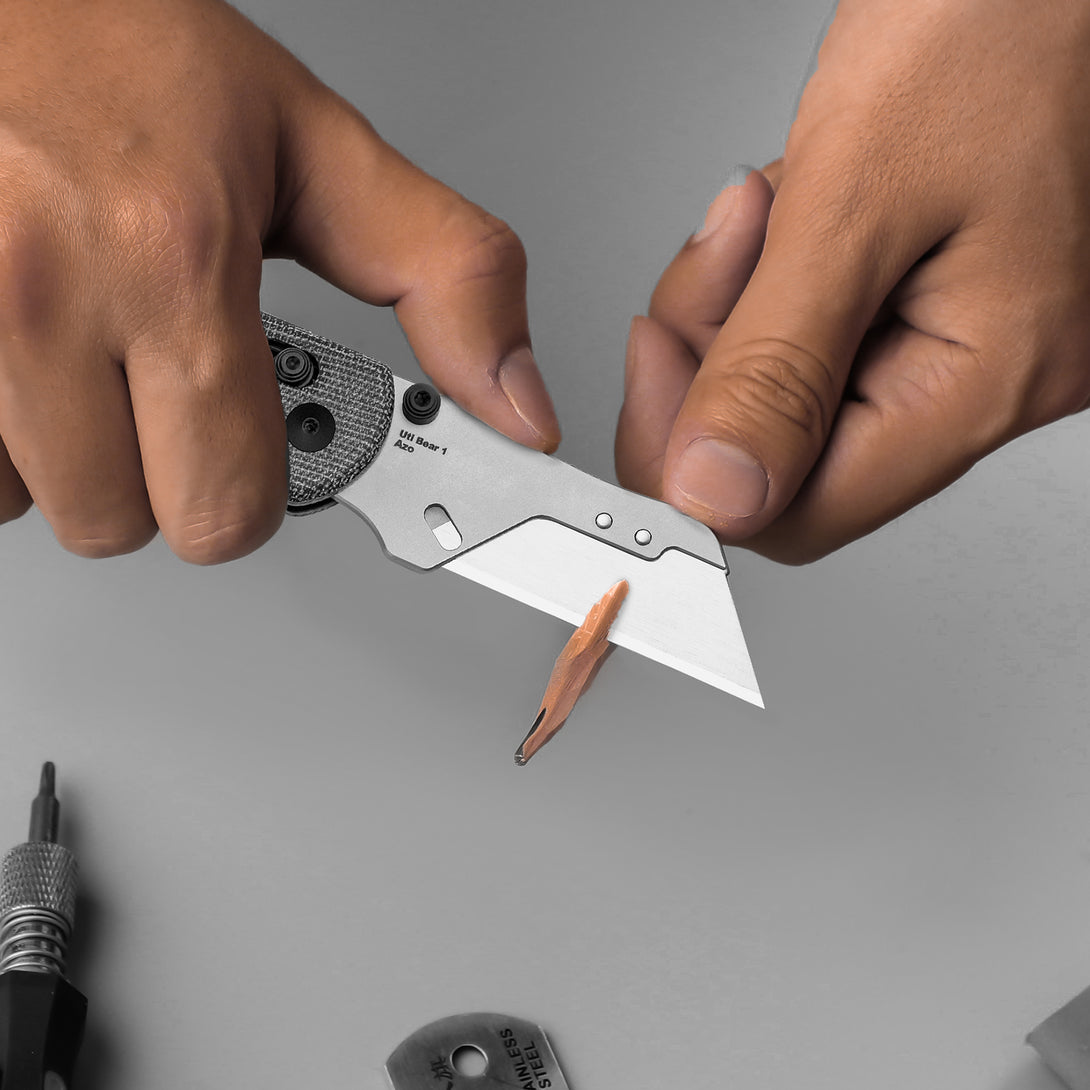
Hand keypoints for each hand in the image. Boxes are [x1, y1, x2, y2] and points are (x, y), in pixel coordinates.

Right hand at [0, 0, 558, 562]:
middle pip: (124, 526)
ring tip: (100, 359)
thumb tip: (518, 407)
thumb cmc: (135, 56)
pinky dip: (5, 439)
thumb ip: (448, 281)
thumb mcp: (321, 152)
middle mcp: (45, 293)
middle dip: (165, 481)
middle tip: (174, 397)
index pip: (227, 508)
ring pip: (35, 505)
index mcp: (175, 260)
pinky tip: (35, 364)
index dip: (255, 492)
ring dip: (78, 459)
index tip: (257, 449)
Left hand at [616, 0, 1089, 562]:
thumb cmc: (1003, 23)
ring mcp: (970, 340)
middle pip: (789, 451)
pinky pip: (823, 332)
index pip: (804, 512)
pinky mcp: (944, 300)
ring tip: (768, 206)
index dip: (702, 464)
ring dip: (744, 303)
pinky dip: (780, 278)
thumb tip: (714, 493)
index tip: (653, 371)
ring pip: (795, 387)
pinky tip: (794, 208)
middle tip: (718, 259)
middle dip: (719, 357)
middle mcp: (993, 379)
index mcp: (990, 379)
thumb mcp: (856, 197)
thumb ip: (775, 365)